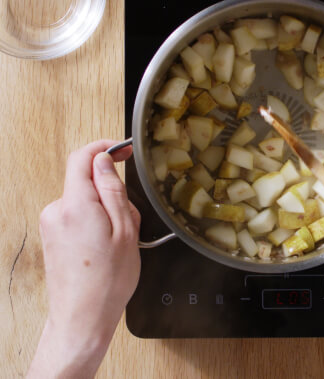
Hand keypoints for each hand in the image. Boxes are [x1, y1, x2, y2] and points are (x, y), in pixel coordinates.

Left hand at [27, 140, 140, 378]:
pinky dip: (94, 221)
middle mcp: (56, 211)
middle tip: (130, 218)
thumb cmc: (107, 280)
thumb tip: (104, 162)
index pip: (83, 158)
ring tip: (119, 240)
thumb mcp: (125, 230)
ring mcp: (50, 224)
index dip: (104, 148)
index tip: (123, 149)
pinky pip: (76, 215)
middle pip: (85, 180)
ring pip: (83, 200)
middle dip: (111, 190)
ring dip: (104, 209)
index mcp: (76, 205)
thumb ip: (113, 190)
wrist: (82, 317)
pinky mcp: (51, 236)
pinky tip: (105, 247)